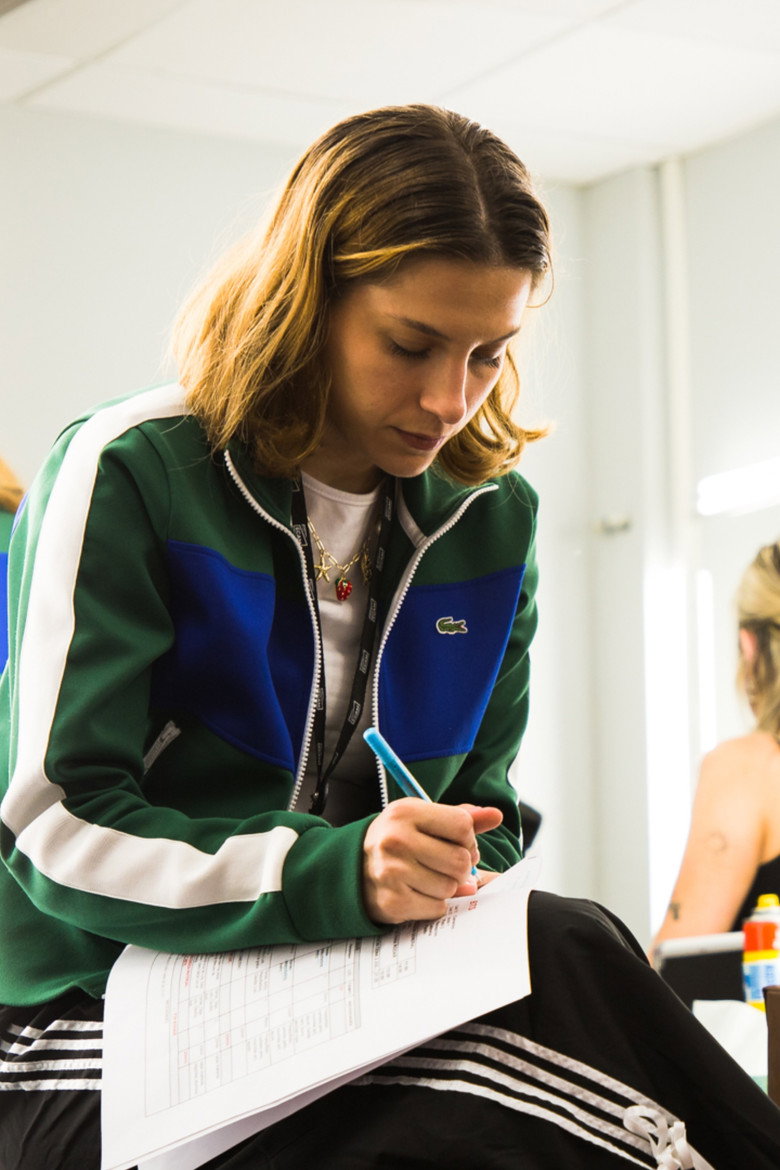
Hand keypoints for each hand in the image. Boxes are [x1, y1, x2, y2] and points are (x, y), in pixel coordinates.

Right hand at [362, 799, 502, 924]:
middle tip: (444, 863)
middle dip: (460, 865)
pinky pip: (438, 907)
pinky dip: (434, 903)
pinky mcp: (393, 901)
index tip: (457, 843)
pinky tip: (418, 891)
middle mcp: (396, 840)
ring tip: (427, 877)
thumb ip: (461, 817)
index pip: (462, 826)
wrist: (352, 868)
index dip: (468, 838)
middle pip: (460, 860)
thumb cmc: (396, 840)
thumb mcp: (422, 819)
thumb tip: (495, 816)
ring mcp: (393, 872)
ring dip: (447, 886)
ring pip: (451, 887)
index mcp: (406, 812)